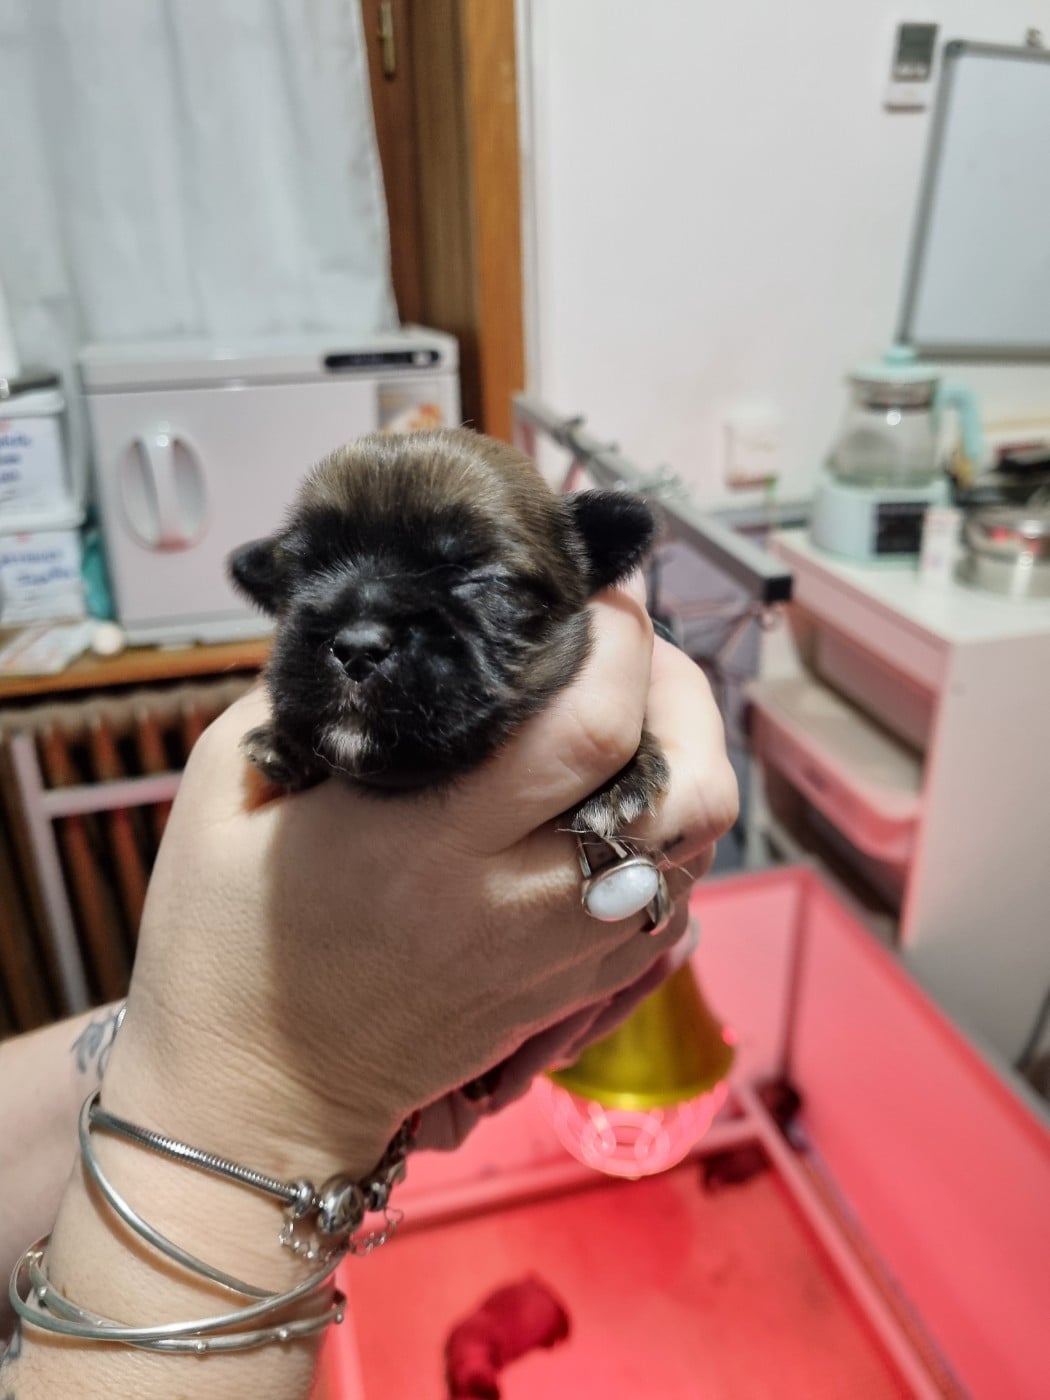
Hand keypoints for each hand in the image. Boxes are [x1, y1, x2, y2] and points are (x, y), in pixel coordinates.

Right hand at [101, 587, 736, 1186]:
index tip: (603, 585)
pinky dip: (675, 838)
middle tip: (638, 643)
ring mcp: (557, 957)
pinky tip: (627, 798)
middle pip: (685, 787)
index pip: (588, 729)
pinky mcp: (566, 993)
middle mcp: (520, 903)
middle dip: (686, 691)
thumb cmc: (223, 950)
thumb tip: (377, 632)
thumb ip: (299, 701)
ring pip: (695, 851)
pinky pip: (670, 908)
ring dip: (693, 760)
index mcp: (435, 844)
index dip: (622, 641)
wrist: (253, 1103)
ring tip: (642, 710)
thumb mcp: (224, 796)